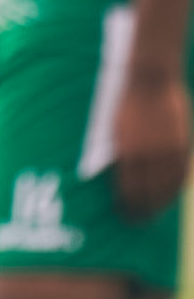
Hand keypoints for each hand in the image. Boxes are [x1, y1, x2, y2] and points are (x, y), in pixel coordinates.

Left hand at [115, 69, 190, 218]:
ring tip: (154, 212)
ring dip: (161, 204)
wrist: (148, 77)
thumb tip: (118, 178)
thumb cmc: (124, 101)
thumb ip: (120, 154)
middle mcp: (149, 154)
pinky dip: (176, 188)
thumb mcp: (115, 129)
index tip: (123, 214)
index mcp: (127, 151)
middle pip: (149, 193)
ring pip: (168, 187)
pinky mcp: (182, 143)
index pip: (129, 190)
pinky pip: (181, 173)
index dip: (127, 206)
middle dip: (143, 211)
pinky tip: (171, 195)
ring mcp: (169, 150)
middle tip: (138, 221)